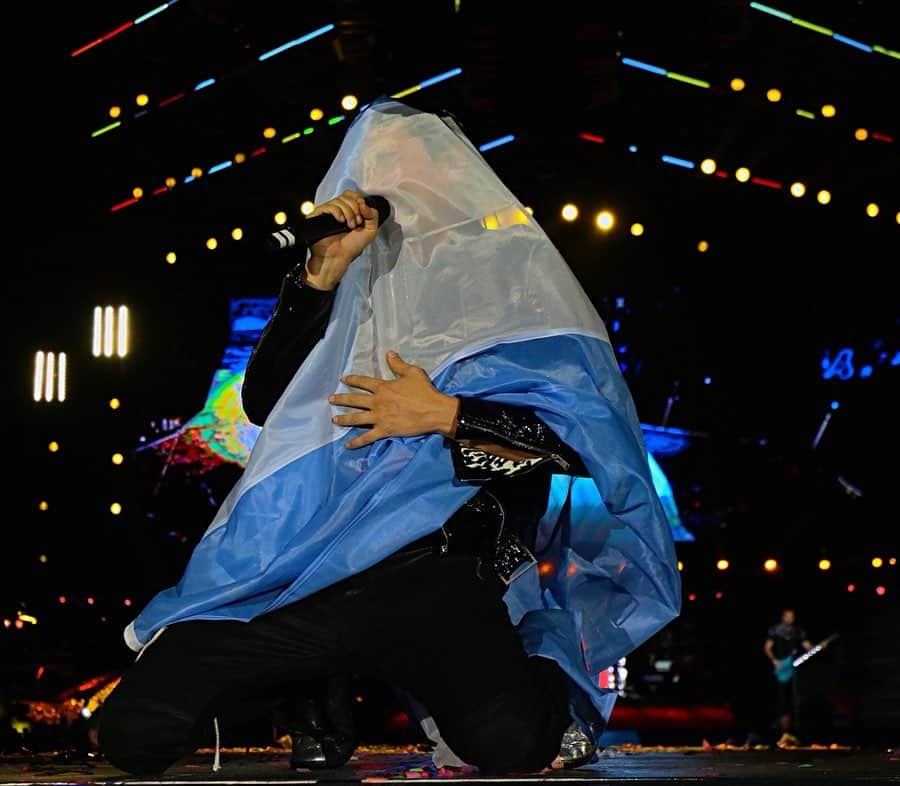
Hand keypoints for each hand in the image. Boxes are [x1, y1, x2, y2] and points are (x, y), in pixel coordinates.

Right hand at [303, 190, 379, 289]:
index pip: (352, 194)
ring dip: (349, 213)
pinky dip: (338, 212)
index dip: (358, 200)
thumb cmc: (352, 247)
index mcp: (349, 211)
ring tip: (350, 226)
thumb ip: (373, 215)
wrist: (339, 257)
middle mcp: (338, 210)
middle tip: (356, 223)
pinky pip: (329, 206)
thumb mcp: (370, 231)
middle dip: (355, 209)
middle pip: (347, 196)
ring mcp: (327, 212)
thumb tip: (363, 203)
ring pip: (339, 200)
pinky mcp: (318, 215)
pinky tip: (340, 221)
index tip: (362, 212)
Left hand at [330, 351, 459, 448]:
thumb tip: (388, 354)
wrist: (434, 411)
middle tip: (331, 399)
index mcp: (383, 387)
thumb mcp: (413, 372)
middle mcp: (377, 402)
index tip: (344, 380)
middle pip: (354, 400)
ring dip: (344, 419)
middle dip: (341, 399)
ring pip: (356, 418)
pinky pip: (367, 437)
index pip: (363, 382)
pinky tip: (347, 445)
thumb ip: (398, 364)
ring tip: (335, 420)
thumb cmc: (424, 391)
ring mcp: (379, 417)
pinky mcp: (384, 430)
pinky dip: (357, 442)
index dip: (352, 380)